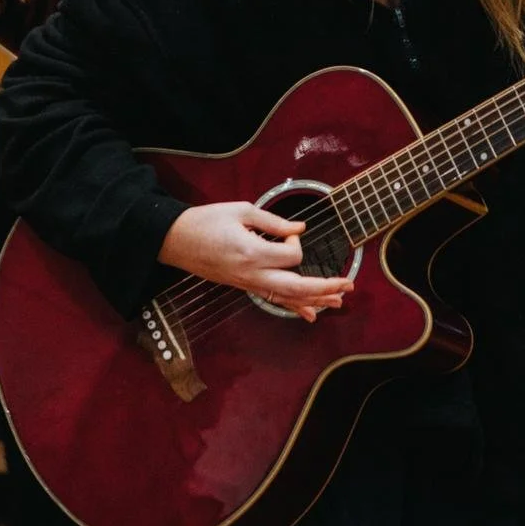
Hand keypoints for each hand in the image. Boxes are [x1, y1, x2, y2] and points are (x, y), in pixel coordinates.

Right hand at [158, 202, 352, 322]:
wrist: (176, 241)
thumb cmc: (207, 221)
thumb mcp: (241, 210)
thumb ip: (273, 221)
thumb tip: (300, 229)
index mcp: (252, 252)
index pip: (292, 255)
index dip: (296, 241)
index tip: (287, 231)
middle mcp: (253, 274)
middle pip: (298, 287)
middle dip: (325, 287)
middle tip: (348, 284)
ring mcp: (248, 284)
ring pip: (288, 298)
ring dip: (316, 300)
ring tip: (340, 300)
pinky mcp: (244, 287)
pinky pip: (274, 300)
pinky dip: (294, 308)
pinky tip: (311, 315)